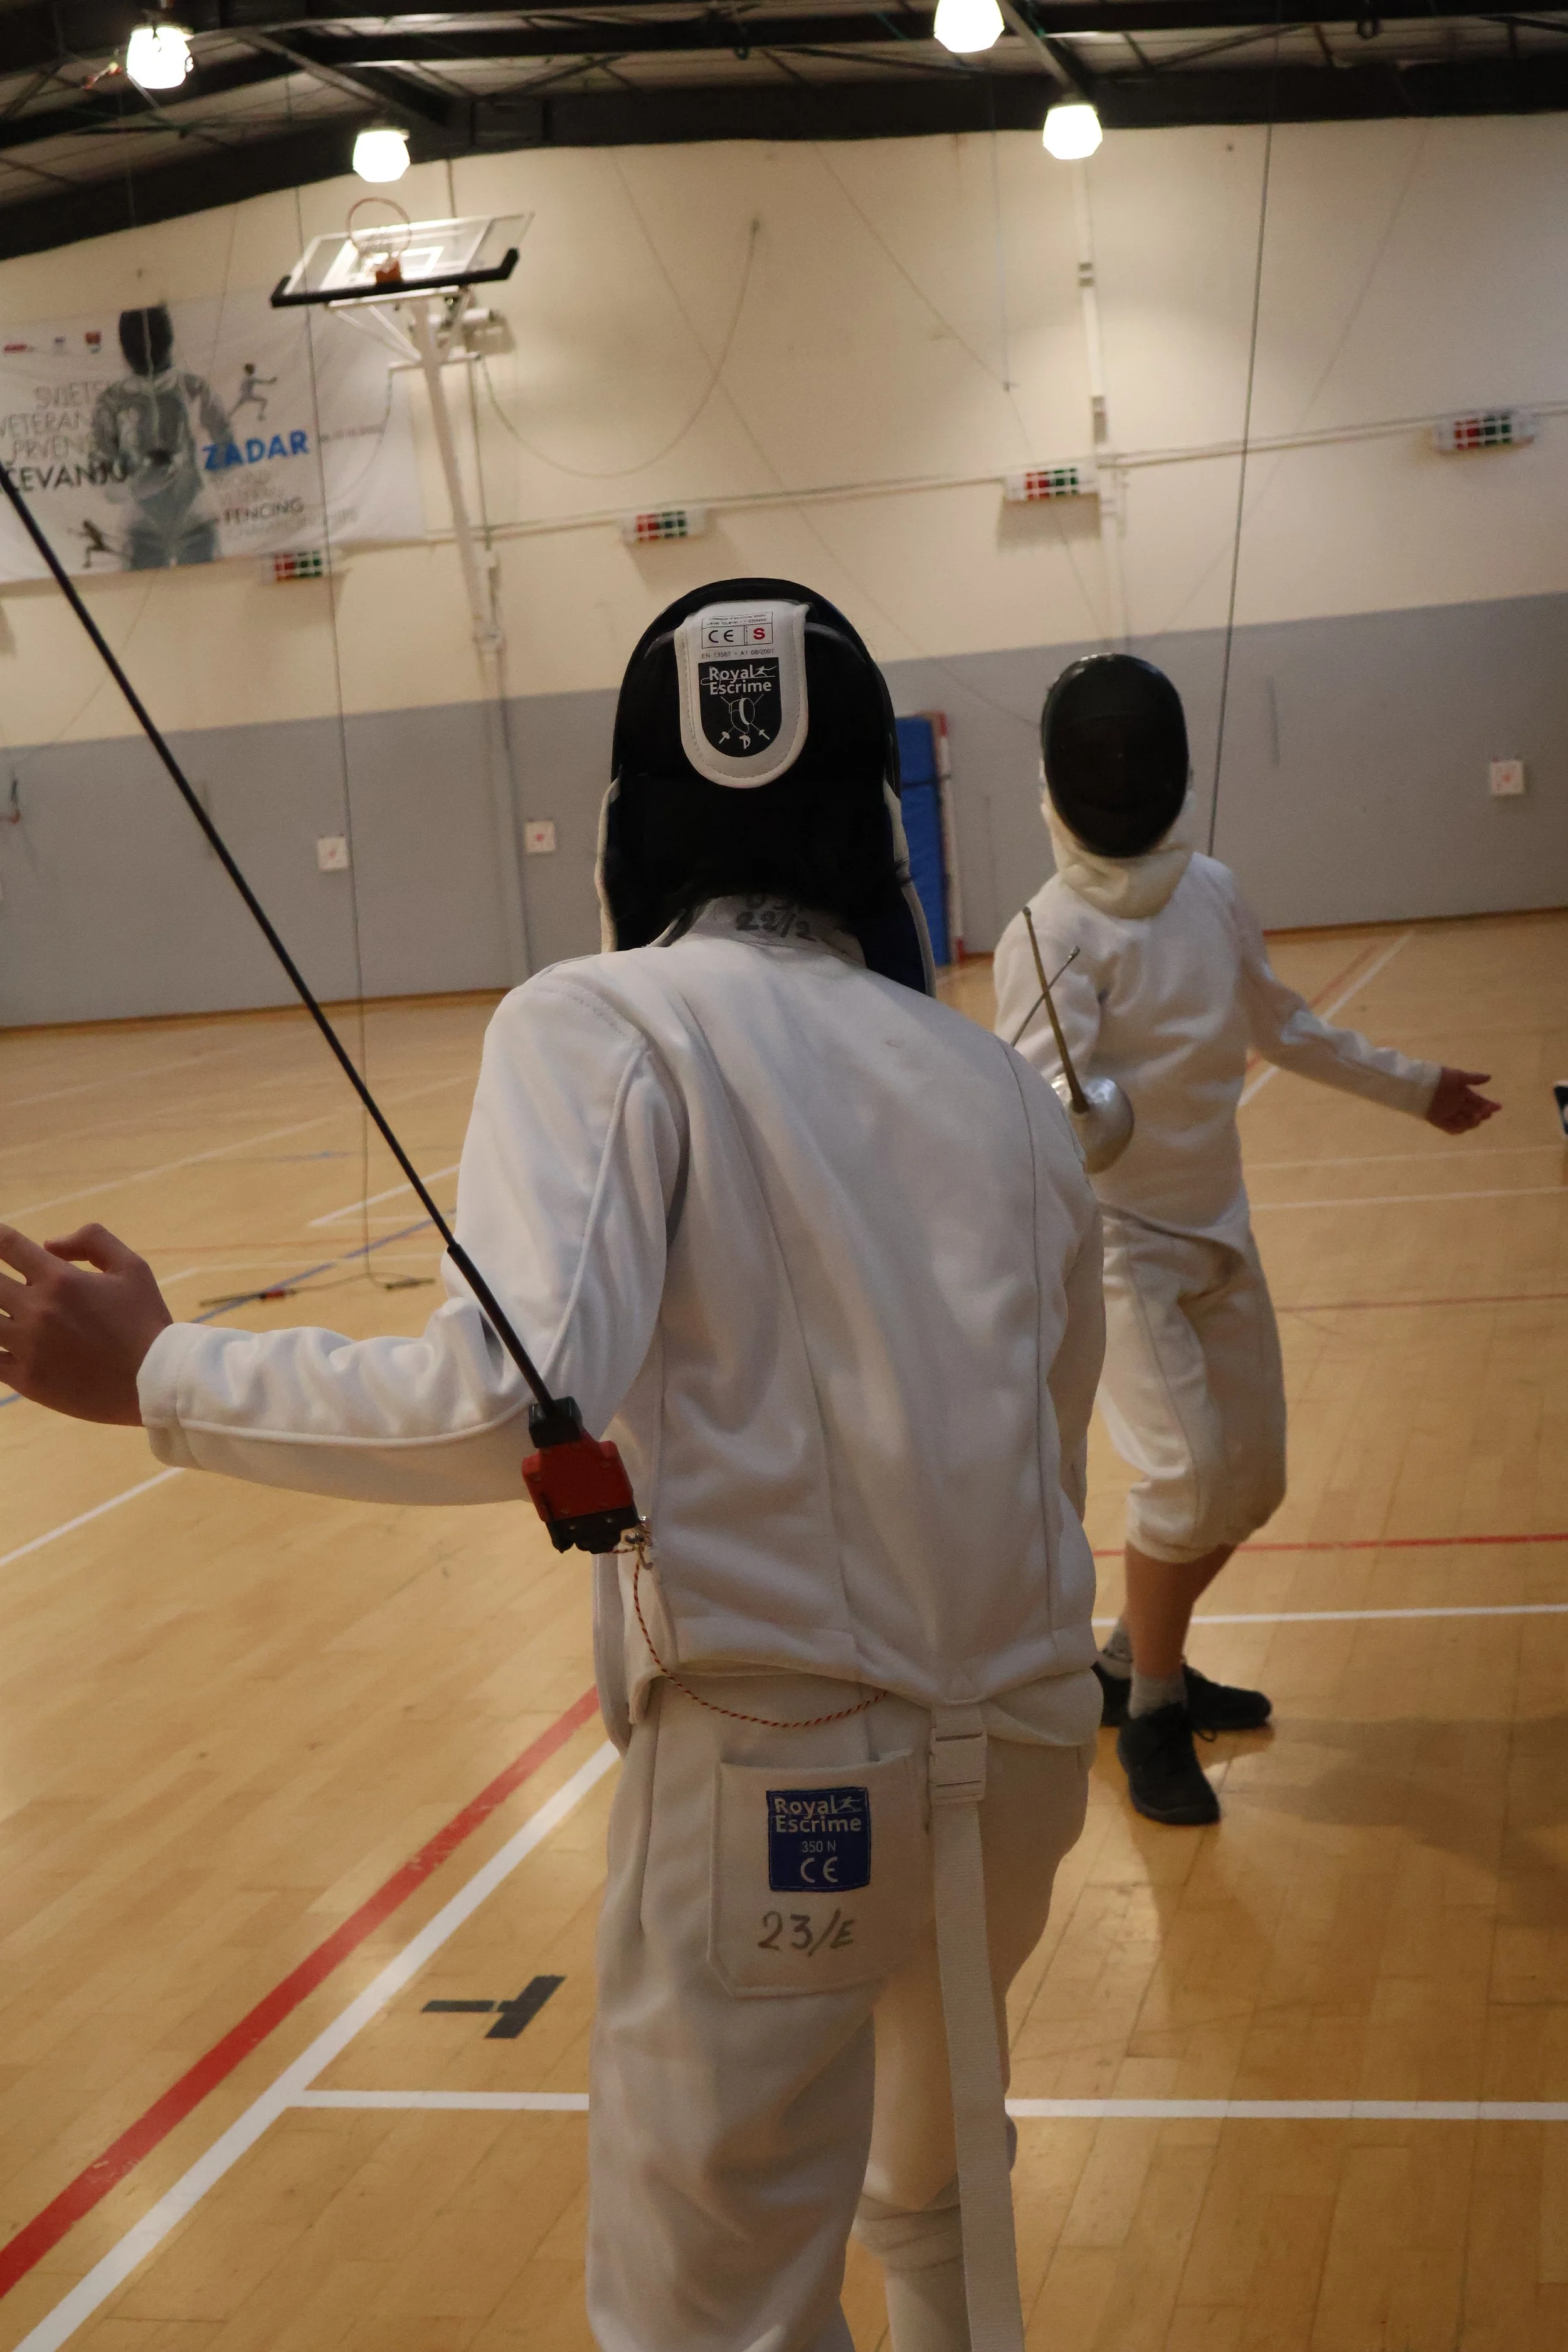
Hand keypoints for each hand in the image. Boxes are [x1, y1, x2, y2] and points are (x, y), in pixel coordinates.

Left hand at [0, 1223, 171, 1423]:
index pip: (6, 1245)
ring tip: (5, 1312)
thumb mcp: (133, 1267)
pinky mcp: (25, 1379)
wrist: (155, 1382)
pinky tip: (3, 1342)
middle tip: (4, 1284)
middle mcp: (37, 1309)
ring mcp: (27, 1346)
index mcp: (60, 1279)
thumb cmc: (146, 1322)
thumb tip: (48, 1244)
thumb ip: (93, 1241)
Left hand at [1425, 1067, 1500, 1135]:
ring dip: (1473, 1122)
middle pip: (1474, 1112)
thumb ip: (1473, 1078)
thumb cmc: (1438, 1077)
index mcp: (1462, 1093)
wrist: (1417, 1083)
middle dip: (1483, 1113)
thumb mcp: (1457, 1076)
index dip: (1488, 1105)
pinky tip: (1465, 1126)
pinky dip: (1459, 1129)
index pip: (1479, 1101)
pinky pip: (1451, 1129)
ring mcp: (1448, 1113)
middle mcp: (1457, 1105)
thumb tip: (1489, 1077)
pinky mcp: (1439, 1121)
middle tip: (1486, 1112)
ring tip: (1477, 1117)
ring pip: (1465, 1122)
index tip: (1497, 1107)